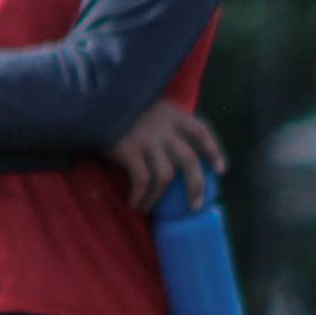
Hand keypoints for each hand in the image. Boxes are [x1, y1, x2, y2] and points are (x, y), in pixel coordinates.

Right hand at [109, 99, 225, 212]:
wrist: (94, 104)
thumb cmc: (120, 110)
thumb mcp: (149, 107)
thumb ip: (163, 123)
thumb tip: (171, 150)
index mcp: (173, 115)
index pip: (201, 131)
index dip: (213, 151)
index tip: (221, 170)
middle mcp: (164, 127)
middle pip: (189, 159)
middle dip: (195, 185)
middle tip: (195, 205)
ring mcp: (147, 139)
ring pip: (166, 175)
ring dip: (158, 198)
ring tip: (149, 209)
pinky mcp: (129, 150)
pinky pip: (142, 180)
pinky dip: (141, 196)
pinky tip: (135, 204)